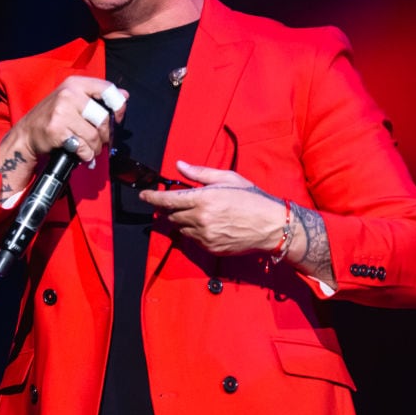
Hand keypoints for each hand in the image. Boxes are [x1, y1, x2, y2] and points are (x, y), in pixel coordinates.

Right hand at [0, 76, 127, 193]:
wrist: (27, 133)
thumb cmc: (54, 116)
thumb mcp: (73, 99)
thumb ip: (97, 96)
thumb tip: (125, 95)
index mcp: (75, 83)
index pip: (107, 89)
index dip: (118, 106)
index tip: (117, 118)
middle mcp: (69, 94)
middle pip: (102, 118)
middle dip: (105, 135)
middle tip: (101, 141)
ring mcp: (61, 112)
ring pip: (94, 135)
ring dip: (95, 148)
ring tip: (90, 149)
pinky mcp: (57, 130)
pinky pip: (82, 147)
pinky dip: (85, 155)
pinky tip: (81, 154)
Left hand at [138, 160, 285, 255]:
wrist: (272, 225)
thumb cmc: (252, 198)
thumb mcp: (227, 178)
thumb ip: (200, 173)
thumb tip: (180, 166)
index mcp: (203, 199)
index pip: (168, 200)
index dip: (152, 197)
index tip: (144, 195)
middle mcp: (200, 219)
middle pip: (172, 215)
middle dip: (169, 208)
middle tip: (176, 201)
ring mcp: (205, 236)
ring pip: (181, 228)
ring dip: (182, 219)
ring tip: (196, 212)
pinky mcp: (210, 248)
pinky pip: (192, 239)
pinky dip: (193, 231)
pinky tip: (206, 224)